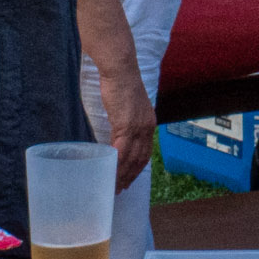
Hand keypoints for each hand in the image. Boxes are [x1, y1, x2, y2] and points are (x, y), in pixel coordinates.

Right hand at [98, 55, 155, 190]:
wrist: (120, 70)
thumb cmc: (121, 84)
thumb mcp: (128, 107)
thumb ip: (127, 121)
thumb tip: (119, 133)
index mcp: (149, 124)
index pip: (145, 152)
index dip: (138, 167)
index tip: (130, 178)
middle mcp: (147, 127)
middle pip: (140, 159)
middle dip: (130, 176)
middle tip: (121, 188)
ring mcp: (137, 126)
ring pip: (131, 157)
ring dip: (122, 173)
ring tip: (114, 185)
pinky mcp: (125, 123)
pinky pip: (121, 149)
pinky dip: (116, 161)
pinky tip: (110, 170)